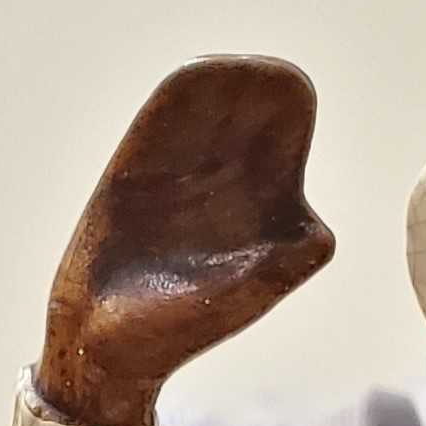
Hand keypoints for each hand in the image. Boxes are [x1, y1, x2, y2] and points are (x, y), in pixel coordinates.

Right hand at [38, 59, 333, 425]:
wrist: (108, 347)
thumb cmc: (180, 328)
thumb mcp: (246, 293)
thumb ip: (286, 262)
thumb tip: (318, 233)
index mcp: (268, 195)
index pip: (289, 114)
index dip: (288, 95)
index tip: (285, 97)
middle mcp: (228, 172)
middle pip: (247, 98)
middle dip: (249, 82)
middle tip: (244, 85)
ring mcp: (181, 165)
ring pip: (203, 99)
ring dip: (213, 81)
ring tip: (214, 79)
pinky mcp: (136, 166)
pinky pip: (161, 116)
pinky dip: (178, 96)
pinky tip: (186, 86)